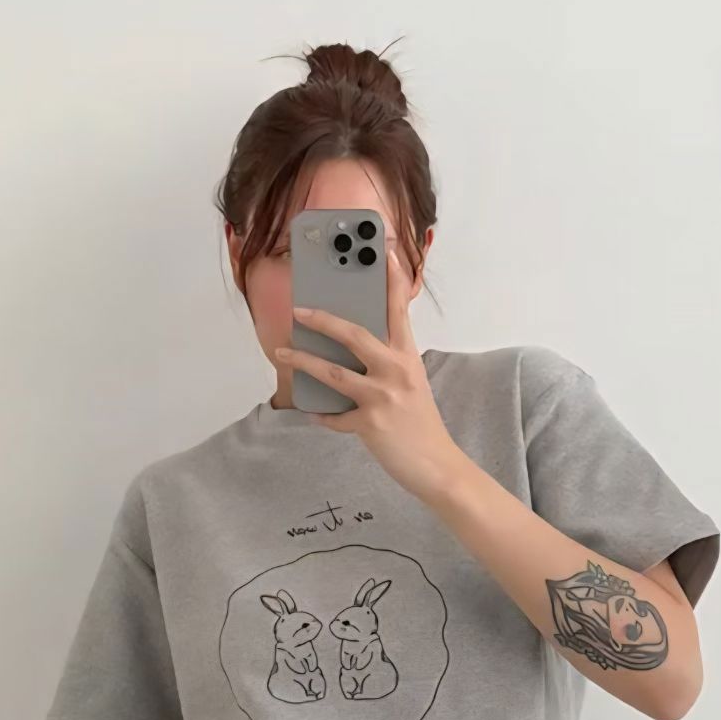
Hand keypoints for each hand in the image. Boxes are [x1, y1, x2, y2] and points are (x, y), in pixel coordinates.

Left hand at [274, 248, 469, 502]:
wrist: (437, 466)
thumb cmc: (422, 424)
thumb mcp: (412, 385)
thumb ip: (389, 364)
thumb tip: (353, 351)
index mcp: (408, 357)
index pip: (399, 311)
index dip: (392, 280)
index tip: (384, 253)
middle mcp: (396, 371)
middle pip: (353, 334)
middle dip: (322, 320)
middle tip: (299, 309)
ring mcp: (382, 397)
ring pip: (333, 372)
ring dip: (303, 361)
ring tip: (282, 352)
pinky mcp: (369, 424)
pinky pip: (335, 416)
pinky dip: (321, 415)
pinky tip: (312, 412)